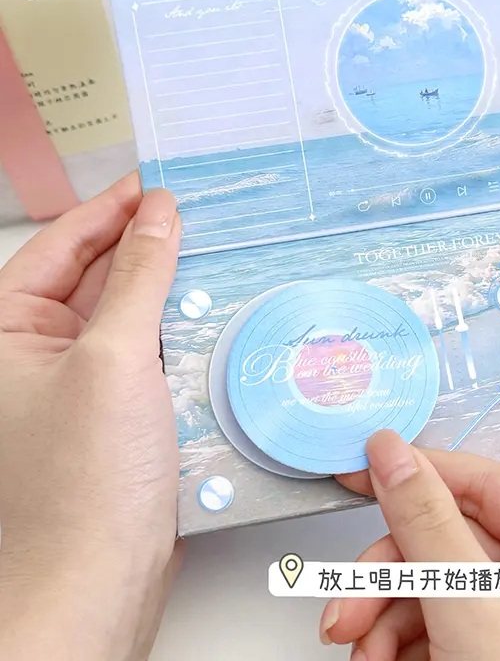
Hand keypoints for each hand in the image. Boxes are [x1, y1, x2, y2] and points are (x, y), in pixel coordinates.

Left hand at [0, 176, 181, 660]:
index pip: (60, 246)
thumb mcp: (113, 358)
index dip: (109, 208)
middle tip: (196, 214)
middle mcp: (37, 354)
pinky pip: (150, 353)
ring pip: (128, 315)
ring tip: (213, 256)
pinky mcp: (119, 412)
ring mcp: (80, 384)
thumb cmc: (82, 482)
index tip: (156, 184)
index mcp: (6, 333)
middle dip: (145, 246)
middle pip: (95, 276)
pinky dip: (179, 331)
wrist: (97, 582)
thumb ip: (137, 277)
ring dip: (168, 289)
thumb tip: (157, 213)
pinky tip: (211, 314)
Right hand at [321, 431, 499, 660]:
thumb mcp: (475, 610)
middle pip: (453, 541)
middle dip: (390, 577)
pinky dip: (405, 645)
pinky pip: (445, 627)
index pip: (485, 481)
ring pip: (441, 588)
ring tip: (358, 653)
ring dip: (387, 619)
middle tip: (344, 605)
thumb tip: (390, 452)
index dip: (418, 471)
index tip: (359, 468)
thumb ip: (426, 524)